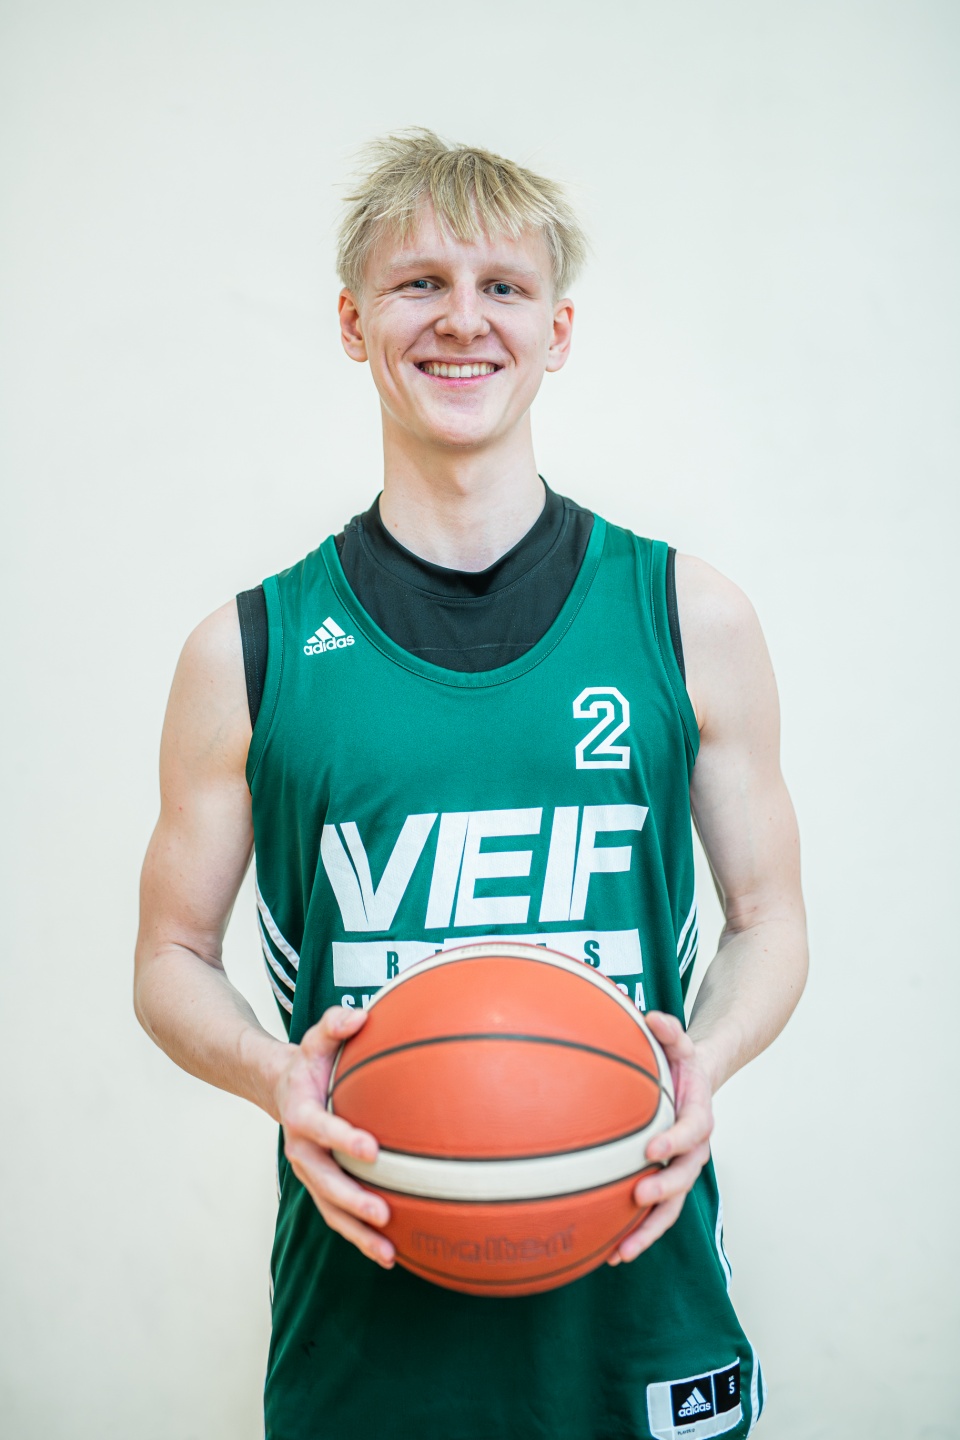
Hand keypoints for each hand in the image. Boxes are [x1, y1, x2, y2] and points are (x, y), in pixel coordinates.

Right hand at [275, 1006, 394, 1267]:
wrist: (281, 1086)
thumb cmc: (310, 1059)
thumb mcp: (316, 1036)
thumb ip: (336, 1023)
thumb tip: (360, 1015)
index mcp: (300, 1112)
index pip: (320, 1128)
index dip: (342, 1139)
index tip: (372, 1149)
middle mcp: (301, 1148)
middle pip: (323, 1181)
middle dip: (352, 1199)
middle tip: (383, 1213)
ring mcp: (310, 1171)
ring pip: (330, 1208)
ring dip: (357, 1232)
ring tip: (389, 1254)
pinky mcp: (322, 1185)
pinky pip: (339, 1215)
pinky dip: (360, 1235)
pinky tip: (392, 1254)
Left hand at [608, 1011, 713, 1264]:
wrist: (694, 1084)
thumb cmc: (680, 1062)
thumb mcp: (680, 1042)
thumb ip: (670, 1030)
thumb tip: (653, 1018)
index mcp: (699, 1116)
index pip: (692, 1132)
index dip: (674, 1142)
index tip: (651, 1149)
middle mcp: (693, 1150)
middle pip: (684, 1178)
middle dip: (663, 1190)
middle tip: (637, 1195)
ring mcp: (680, 1172)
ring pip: (670, 1208)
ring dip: (648, 1230)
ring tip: (622, 1252)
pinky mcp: (664, 1185)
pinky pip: (653, 1214)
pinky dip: (635, 1233)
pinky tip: (609, 1254)